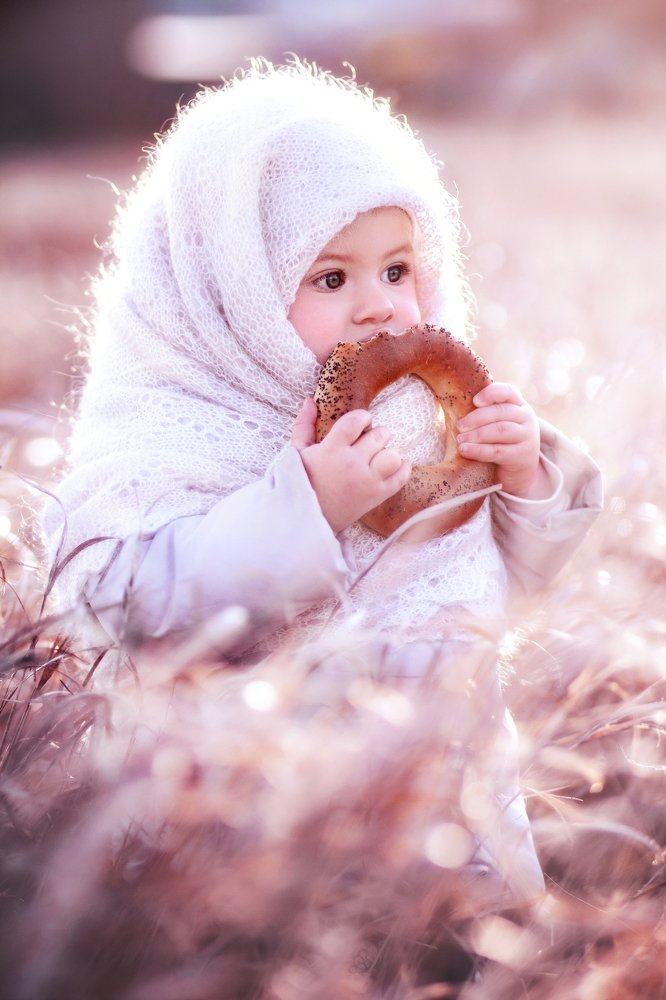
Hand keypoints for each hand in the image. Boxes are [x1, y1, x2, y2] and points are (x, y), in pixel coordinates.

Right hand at [291, 398, 411, 532]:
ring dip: (388, 452)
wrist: (306, 519)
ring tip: (378, 455)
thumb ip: (303, 425)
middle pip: (380, 436)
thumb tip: (310, 400)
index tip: (360, 423)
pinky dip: (402, 469)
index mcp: (332, 450)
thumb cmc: (300, 483)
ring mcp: (366, 481)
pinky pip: (400, 478)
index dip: (363, 417)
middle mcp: (352, 464)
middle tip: (369, 441)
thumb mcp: (296, 453)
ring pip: (393, 456)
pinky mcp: (376, 497)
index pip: (357, 420)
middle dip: (377, 433)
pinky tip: (394, 465)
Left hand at [456, 382, 548, 498]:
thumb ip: (485, 413)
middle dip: (476, 418)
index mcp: (519, 405)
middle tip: (458, 426)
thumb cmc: (500, 442)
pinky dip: (479, 450)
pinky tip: (464, 450)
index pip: (508, 391)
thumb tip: (454, 405)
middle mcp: (526, 418)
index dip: (491, 393)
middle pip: (501, 412)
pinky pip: (498, 451)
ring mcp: (527, 437)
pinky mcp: (522, 456)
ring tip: (460, 440)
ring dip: (476, 434)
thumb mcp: (497, 424)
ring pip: (500, 430)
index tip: (474, 401)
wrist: (519, 472)